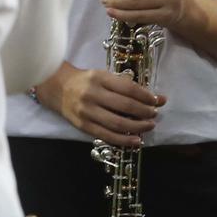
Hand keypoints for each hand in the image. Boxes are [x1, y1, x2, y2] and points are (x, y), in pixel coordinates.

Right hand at [37, 61, 163, 146]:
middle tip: (155, 114)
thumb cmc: (85, 81)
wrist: (58, 88)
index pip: (128, 88)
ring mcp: (87, 112)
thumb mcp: (102, 76)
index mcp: (99, 78)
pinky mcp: (84, 126)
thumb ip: (123, 85)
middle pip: (125, 106)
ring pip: (118, 123)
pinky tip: (136, 141)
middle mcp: (93, 94)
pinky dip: (124, 140)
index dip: (146, 96)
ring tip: (149, 126)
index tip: (158, 100)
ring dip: (138, 126)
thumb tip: (151, 96)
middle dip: (145, 111)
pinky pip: (107, 135)